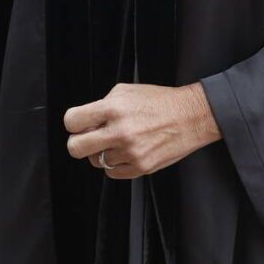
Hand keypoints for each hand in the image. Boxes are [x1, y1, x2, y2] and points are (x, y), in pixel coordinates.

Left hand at [64, 83, 221, 179]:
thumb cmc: (159, 102)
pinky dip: (116, 164)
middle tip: (88, 139)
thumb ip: (101, 105)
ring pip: (96, 161)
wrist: (191, 116)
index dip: (74, 123)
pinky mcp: (140, 167)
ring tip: (119, 141)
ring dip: (103, 152)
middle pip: (75, 148)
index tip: (79, 124)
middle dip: (78, 143)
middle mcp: (120, 131)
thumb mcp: (126, 91)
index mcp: (114, 108)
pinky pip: (112, 173)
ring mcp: (130, 152)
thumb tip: (84, 122)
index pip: (72, 121)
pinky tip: (127, 151)